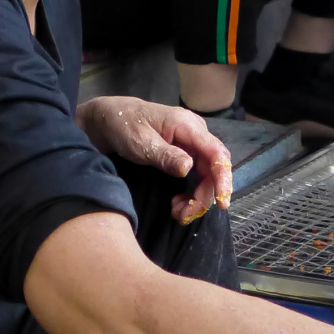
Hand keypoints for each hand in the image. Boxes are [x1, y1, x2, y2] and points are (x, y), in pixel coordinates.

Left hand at [76, 97, 233, 222]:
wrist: (111, 118)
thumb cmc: (124, 126)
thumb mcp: (141, 143)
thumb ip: (166, 155)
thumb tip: (189, 167)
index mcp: (188, 126)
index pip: (216, 153)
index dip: (222, 178)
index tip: (222, 202)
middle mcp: (195, 133)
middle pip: (213, 168)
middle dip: (204, 195)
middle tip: (185, 215)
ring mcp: (191, 142)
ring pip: (206, 174)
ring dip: (197, 197)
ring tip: (179, 213)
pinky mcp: (186, 151)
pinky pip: (197, 174)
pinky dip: (191, 192)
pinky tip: (178, 203)